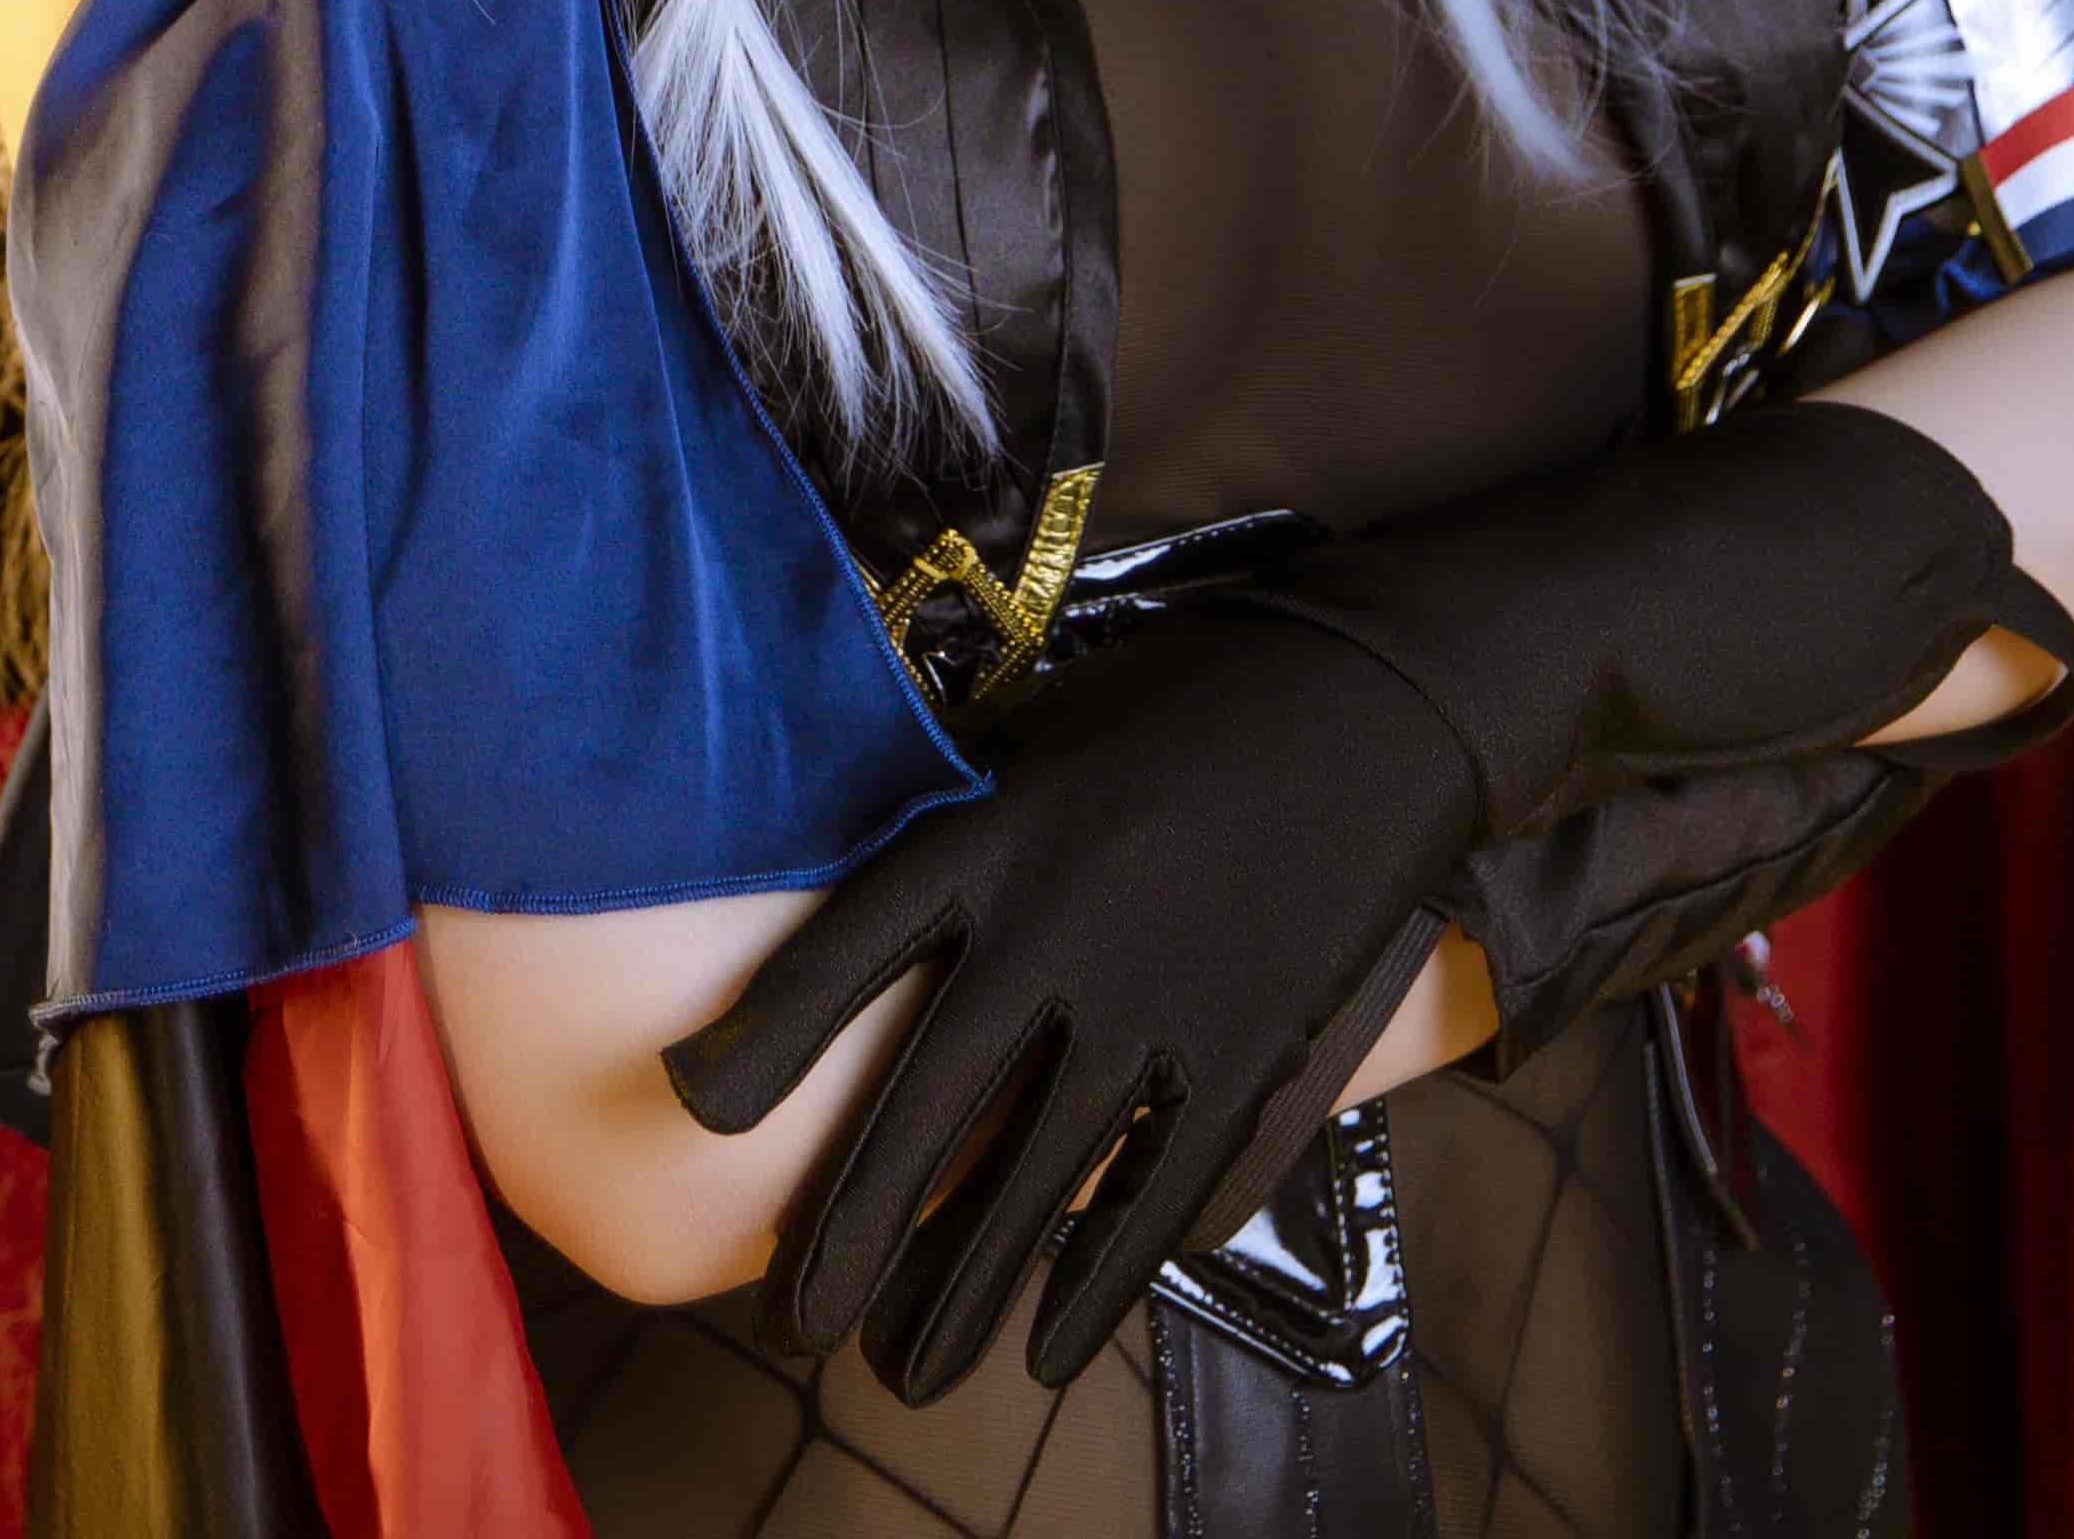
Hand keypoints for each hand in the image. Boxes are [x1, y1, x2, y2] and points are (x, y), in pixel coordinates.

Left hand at [661, 598, 1479, 1397]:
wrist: (1374, 705)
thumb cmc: (1187, 701)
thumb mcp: (1045, 732)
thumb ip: (966, 821)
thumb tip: (870, 892)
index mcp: (990, 836)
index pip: (849, 950)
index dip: (771, 1037)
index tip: (698, 1112)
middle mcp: (1055, 928)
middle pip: (926, 1101)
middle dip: (853, 1226)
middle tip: (794, 1328)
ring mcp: (1155, 999)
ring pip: (1035, 1175)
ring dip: (965, 1287)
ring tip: (903, 1372)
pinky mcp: (1248, 1050)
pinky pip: (1160, 1192)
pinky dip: (1100, 1281)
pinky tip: (1049, 1352)